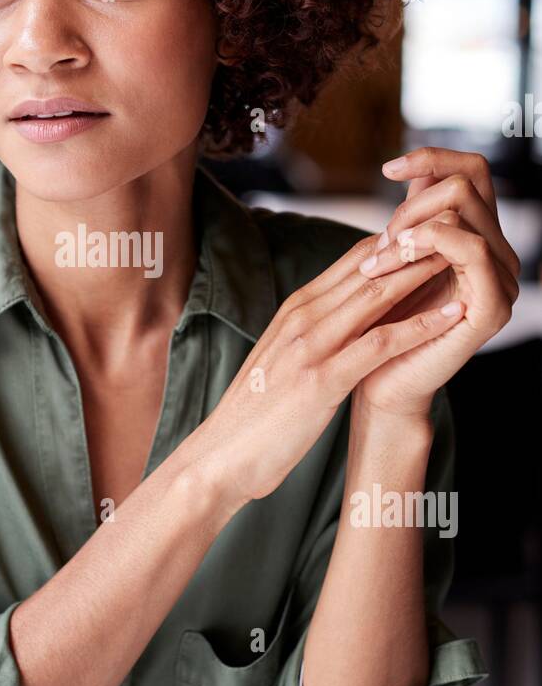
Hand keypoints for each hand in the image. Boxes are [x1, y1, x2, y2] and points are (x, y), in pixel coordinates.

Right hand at [190, 223, 470, 510]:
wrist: (221, 456)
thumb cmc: (256, 413)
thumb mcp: (284, 357)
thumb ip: (314, 330)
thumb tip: (350, 318)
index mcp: (295, 308)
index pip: (355, 258)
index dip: (400, 241)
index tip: (439, 234)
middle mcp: (302, 317)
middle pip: (370, 267)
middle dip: (418, 245)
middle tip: (462, 230)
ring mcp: (311, 346)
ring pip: (377, 295)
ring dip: (424, 274)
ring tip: (464, 257)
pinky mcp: (321, 379)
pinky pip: (379, 343)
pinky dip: (420, 325)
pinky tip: (452, 315)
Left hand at [353, 147, 518, 418]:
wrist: (382, 386)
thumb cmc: (382, 326)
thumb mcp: (395, 260)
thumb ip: (412, 219)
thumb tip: (414, 170)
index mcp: (478, 239)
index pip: (472, 171)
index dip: (433, 158)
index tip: (388, 167)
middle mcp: (497, 255)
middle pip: (467, 183)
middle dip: (411, 204)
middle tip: (379, 243)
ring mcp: (500, 280)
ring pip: (464, 211)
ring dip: (410, 228)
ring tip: (377, 261)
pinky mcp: (492, 306)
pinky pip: (469, 249)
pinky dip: (427, 244)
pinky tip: (392, 260)